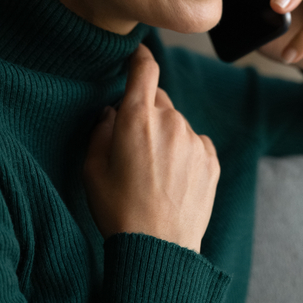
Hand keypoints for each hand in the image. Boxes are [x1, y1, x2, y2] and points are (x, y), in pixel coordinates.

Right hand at [83, 44, 219, 253]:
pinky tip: (172, 179)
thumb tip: (111, 113)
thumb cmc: (118, 210)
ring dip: (166, 135)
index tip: (138, 54)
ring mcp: (194, 139)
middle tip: (133, 146)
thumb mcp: (91, 169)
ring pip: (177, 123)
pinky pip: (195, 143)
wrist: (158, 248)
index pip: (144, 69)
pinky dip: (184, 152)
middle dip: (146, 113)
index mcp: (137, 118)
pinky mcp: (211, 159)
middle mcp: (170, 121)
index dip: (140, 57)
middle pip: (158, 100)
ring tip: (153, 172)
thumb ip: (99, 131)